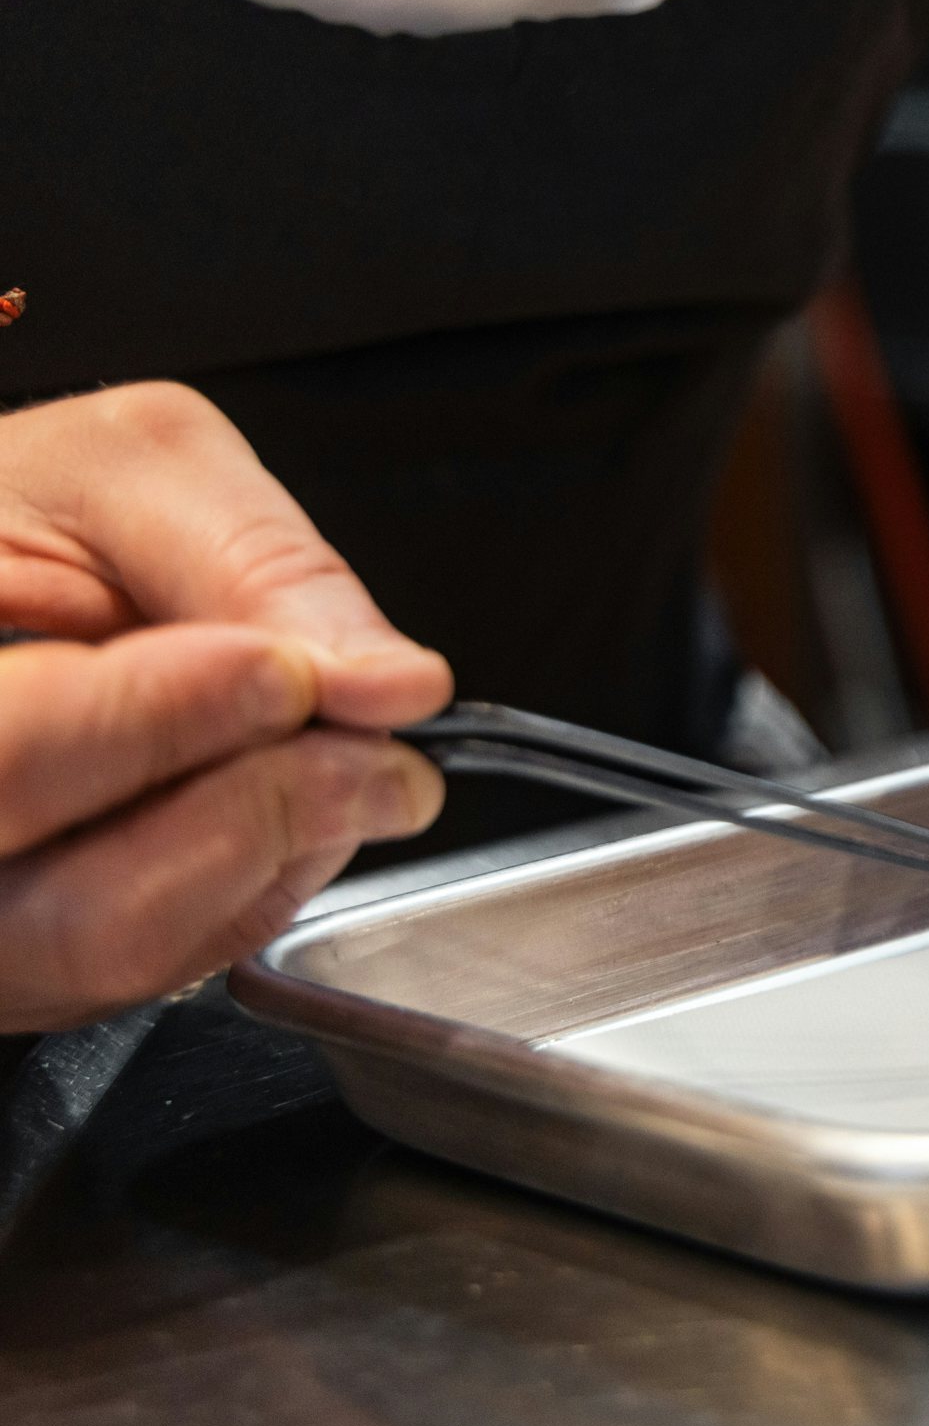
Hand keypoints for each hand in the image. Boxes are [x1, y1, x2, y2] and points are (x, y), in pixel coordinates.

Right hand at [0, 384, 451, 1031]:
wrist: (2, 533)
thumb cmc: (25, 492)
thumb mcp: (134, 470)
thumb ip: (255, 567)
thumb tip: (392, 683)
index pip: (12, 762)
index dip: (167, 722)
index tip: (289, 675)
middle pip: (85, 906)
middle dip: (263, 811)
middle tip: (378, 749)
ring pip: (131, 950)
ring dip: (281, 850)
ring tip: (362, 768)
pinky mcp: (51, 950)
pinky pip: (167, 955)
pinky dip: (261, 877)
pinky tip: (296, 798)